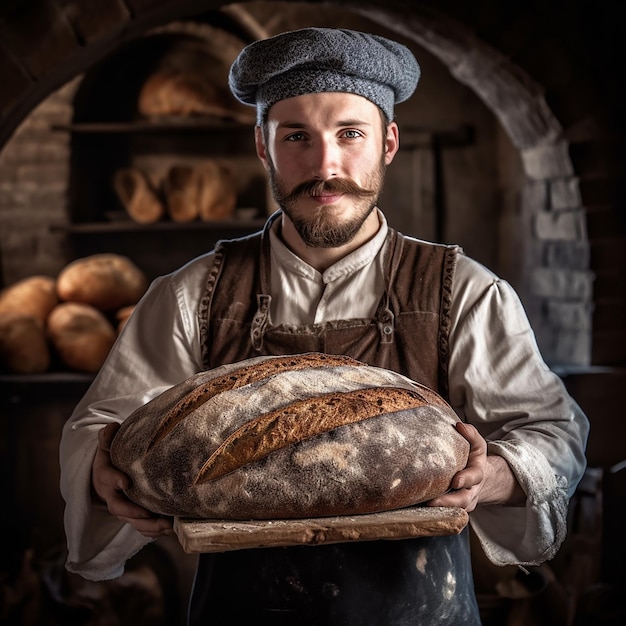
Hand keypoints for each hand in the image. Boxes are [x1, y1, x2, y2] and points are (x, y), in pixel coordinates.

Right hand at [92, 422, 172, 537]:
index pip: (107, 479)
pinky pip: (142, 527)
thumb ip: (108, 437)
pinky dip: (154, 530)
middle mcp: (113, 496)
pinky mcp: (135, 516)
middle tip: (148, 514)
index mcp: (106, 476)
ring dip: (148, 526)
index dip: (114, 480)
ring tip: (166, 526)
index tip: (125, 482)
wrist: (108, 474)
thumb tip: (111, 426)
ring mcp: (124, 508)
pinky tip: (170, 529)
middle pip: (119, 508)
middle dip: (133, 512)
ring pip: (133, 522)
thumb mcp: (108, 445)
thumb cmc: (112, 457)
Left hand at [427, 421, 524, 511]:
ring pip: (451, 511)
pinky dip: (430, 514)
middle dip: (448, 502)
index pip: (473, 477)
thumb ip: (471, 434)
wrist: (478, 478)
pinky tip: (413, 509)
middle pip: (462, 501)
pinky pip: (442, 514)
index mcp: (477, 474)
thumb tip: (459, 425)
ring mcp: (460, 503)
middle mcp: (470, 492)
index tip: (455, 481)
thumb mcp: (477, 444)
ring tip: (419, 508)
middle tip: (432, 502)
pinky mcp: (449, 509)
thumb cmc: (473, 457)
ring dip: (437, 511)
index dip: (465, 480)